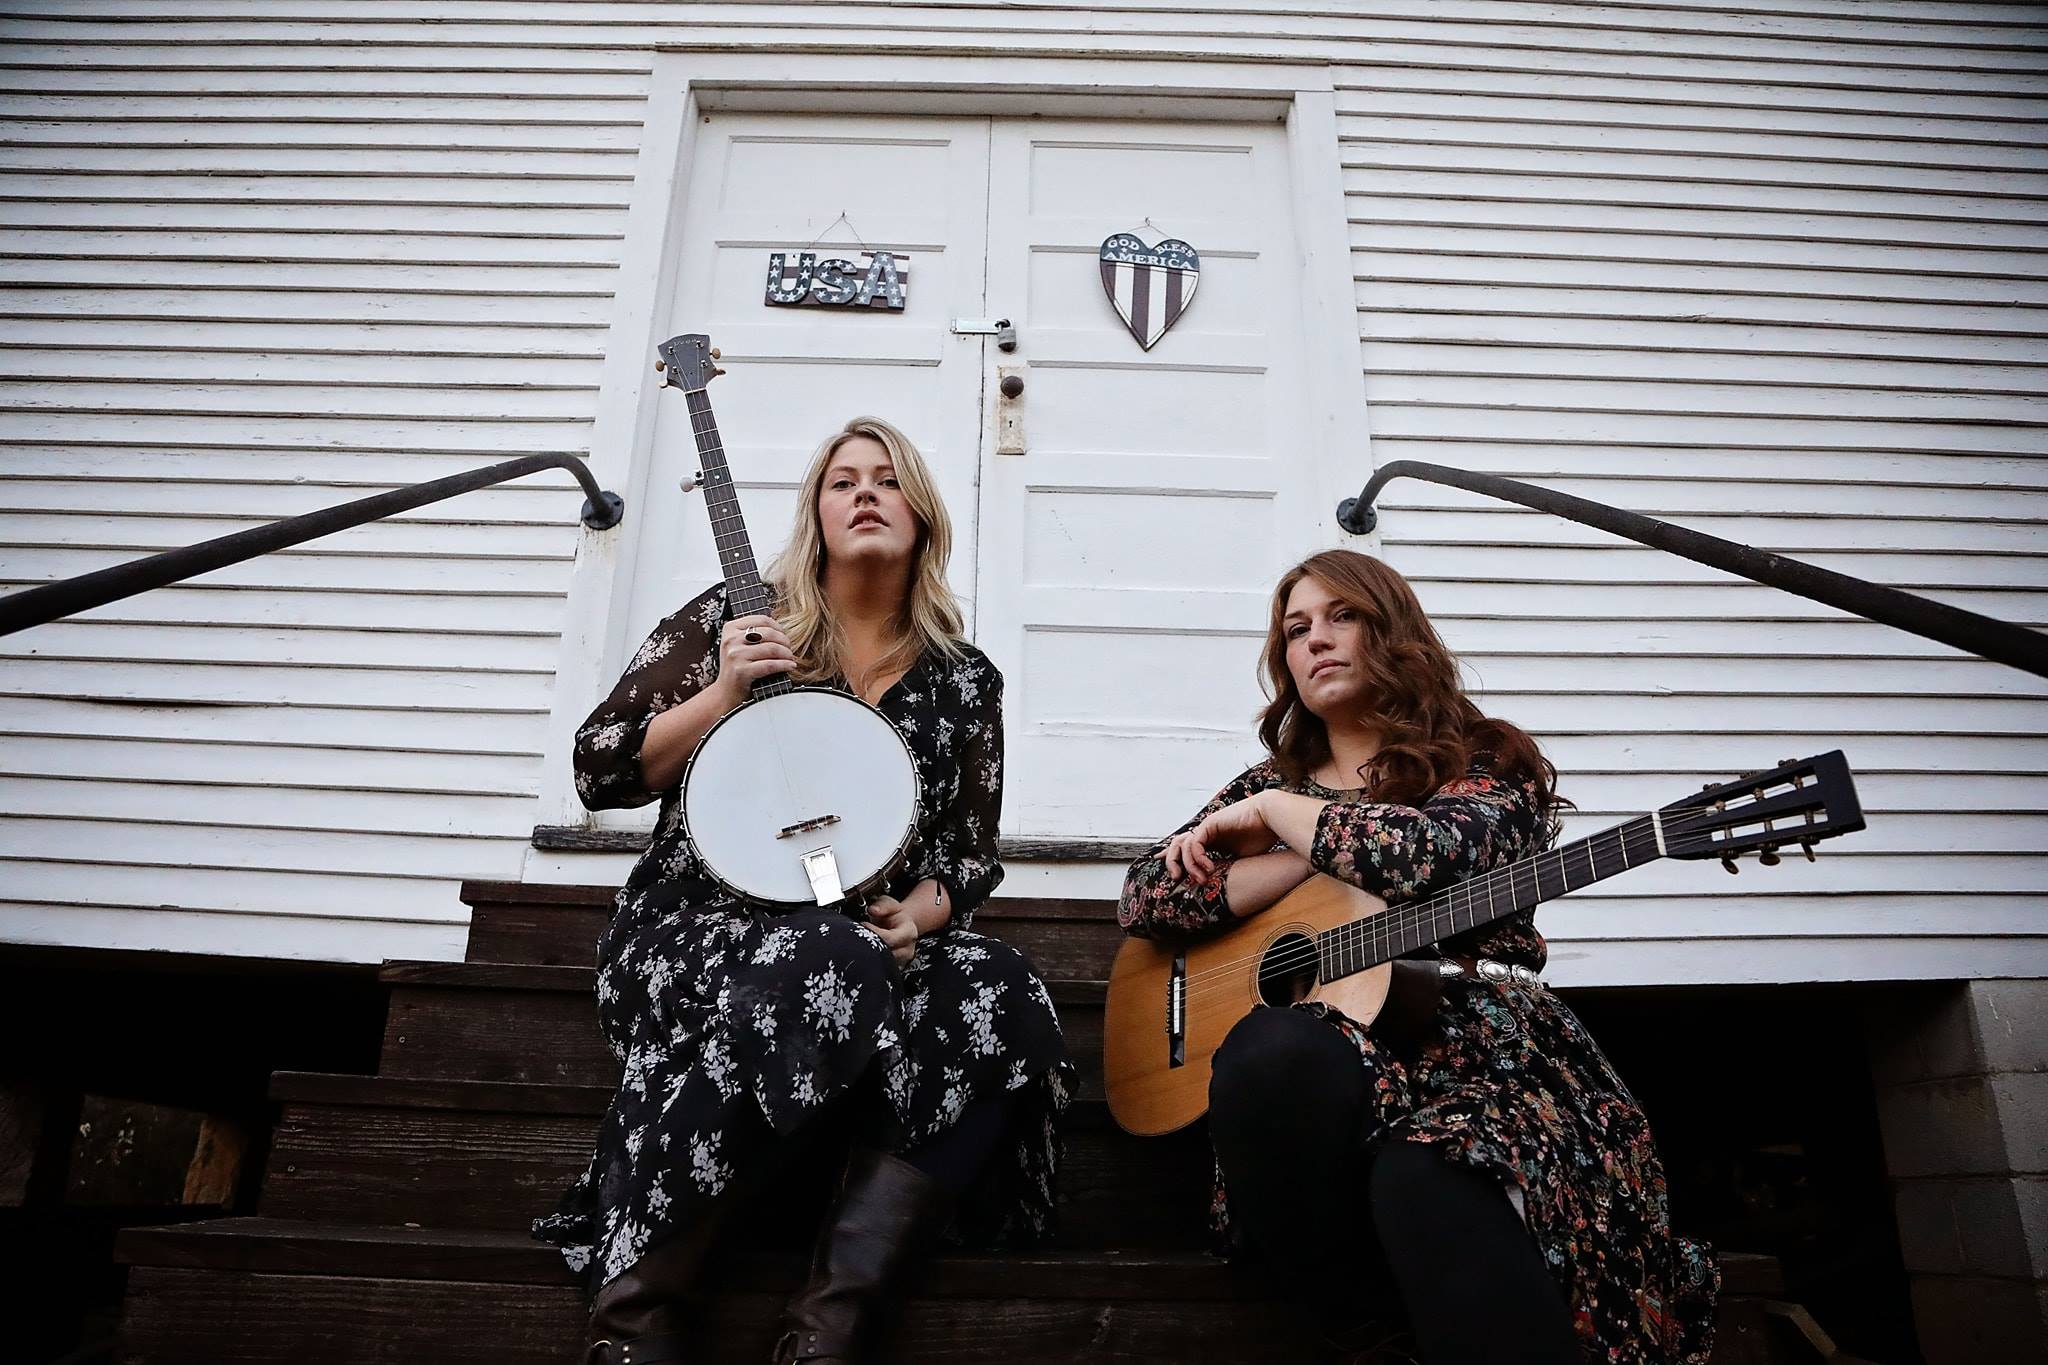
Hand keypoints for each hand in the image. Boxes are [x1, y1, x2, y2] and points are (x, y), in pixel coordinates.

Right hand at [715, 613, 796, 704]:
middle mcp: (731, 639)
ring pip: (772, 649)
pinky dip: (784, 665)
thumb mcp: (739, 644)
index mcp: (730, 628)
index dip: (778, 628)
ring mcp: (735, 655)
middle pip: (769, 633)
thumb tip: (781, 628)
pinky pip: (770, 665)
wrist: (726, 692)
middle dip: (785, 641)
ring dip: (787, 654)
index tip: (784, 637)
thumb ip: (754, 633)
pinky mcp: (741, 671)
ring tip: (790, 658)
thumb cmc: (737, 667)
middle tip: (789, 650)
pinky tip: (790, 666)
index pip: (762, 620)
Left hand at [864, 895, 918, 966]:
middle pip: (886, 954)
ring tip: (863, 944)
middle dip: (870, 946)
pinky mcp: (895, 969)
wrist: (900, 925)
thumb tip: (873, 910)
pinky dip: (872, 964)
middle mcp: (908, 949)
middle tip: (859, 937)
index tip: (863, 925)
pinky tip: (866, 953)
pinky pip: (881, 971)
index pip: (890, 938)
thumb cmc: (894, 915)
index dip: (874, 932)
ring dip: (870, 955)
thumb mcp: (889, 903)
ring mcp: (902, 961)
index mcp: (909, 932)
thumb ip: (882, 905)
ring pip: (883, 965)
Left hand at [1163, 793, 1278, 884]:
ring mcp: (1207, 827)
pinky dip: (1198, 857)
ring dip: (1188, 865)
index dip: (1176, 859)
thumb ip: (1228, 867)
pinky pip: (1195, 842)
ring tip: (1200, 879)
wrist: (1271, 818)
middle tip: (1175, 878)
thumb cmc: (1261, 837)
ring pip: (1183, 846)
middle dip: (1172, 861)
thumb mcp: (1242, 859)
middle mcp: (1206, 833)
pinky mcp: (1210, 824)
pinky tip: (1209, 868)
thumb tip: (1219, 885)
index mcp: (1212, 840)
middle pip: (1177, 845)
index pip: (1187, 849)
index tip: (1171, 872)